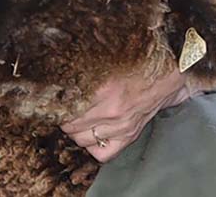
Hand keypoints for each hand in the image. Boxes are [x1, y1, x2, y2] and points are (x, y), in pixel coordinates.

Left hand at [61, 68, 194, 161]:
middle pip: (70, 126)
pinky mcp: (129, 136)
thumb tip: (54, 64)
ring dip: (74, 132)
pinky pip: (102, 153)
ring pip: (82, 140)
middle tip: (61, 111)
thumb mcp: (104, 61)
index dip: (55, 105)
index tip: (50, 101)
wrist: (165, 77)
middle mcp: (111, 112)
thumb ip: (81, 68)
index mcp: (104, 90)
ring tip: (73, 122)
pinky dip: (92, 147)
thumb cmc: (134, 66)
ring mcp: (120, 127)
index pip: (67, 106)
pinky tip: (90, 136)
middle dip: (62, 119)